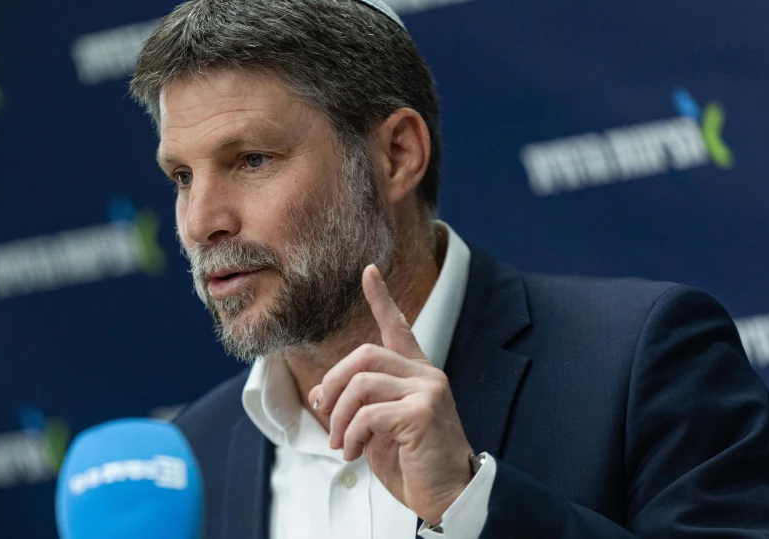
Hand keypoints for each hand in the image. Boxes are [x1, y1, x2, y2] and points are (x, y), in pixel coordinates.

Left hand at [308, 264, 474, 523]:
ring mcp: (428, 391)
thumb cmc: (413, 463)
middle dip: (334, 384)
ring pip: (361, 383)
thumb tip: (321, 391)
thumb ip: (353, 405)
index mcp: (417, 374)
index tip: (369, 272)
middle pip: (364, 355)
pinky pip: (368, 413)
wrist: (448, 495)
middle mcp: (426, 375)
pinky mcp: (422, 413)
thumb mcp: (374, 429)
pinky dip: (351, 435)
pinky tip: (353, 453)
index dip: (381, 298)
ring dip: (338, 416)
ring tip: (339, 442)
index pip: (398, 327)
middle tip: (325, 415)